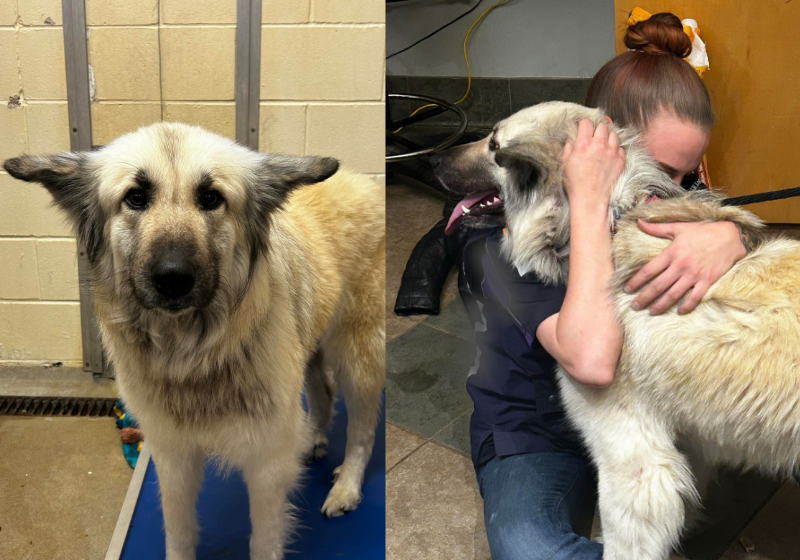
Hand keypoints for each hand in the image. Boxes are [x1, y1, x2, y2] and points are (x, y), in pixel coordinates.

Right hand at [562, 119, 625, 211]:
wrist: (590, 198)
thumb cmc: (575, 183)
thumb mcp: (564, 163)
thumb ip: (568, 147)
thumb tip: (572, 138)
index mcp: (583, 144)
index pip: (586, 122)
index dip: (584, 124)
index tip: (583, 129)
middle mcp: (598, 145)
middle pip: (602, 126)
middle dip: (597, 129)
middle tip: (593, 137)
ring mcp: (611, 152)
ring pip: (614, 134)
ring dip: (608, 137)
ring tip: (603, 144)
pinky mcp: (620, 161)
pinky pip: (620, 148)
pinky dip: (615, 149)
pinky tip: (609, 155)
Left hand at [625, 220, 746, 314]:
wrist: (730, 236)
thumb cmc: (702, 231)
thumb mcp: (678, 228)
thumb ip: (657, 228)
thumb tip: (638, 222)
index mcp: (671, 253)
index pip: (648, 270)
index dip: (636, 281)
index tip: (627, 289)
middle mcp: (680, 266)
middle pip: (658, 286)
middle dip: (644, 298)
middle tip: (634, 306)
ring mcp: (694, 275)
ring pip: (673, 294)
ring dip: (660, 305)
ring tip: (651, 312)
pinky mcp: (707, 281)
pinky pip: (695, 297)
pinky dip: (686, 306)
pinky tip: (678, 311)